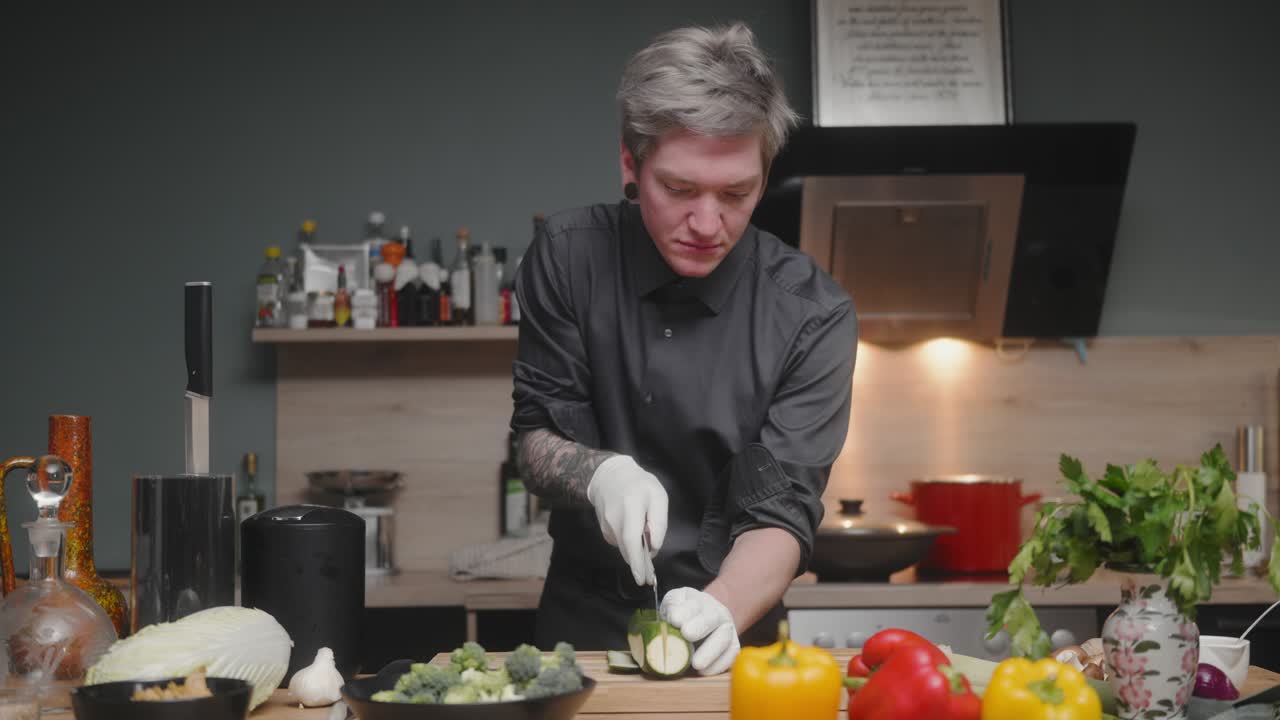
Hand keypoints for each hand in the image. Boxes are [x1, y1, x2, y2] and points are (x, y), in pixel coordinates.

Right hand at [586, 455, 667, 586]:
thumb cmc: (639, 484)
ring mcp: (606, 525)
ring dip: (634, 557)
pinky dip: (628, 546)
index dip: (637, 561)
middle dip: (638, 566)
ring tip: (646, 566)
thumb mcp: (657, 495)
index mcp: (631, 507)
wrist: (608, 476)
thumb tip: (654, 546)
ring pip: (623, 548)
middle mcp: (615, 519)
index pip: (631, 540)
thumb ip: (658, 521)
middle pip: (627, 549)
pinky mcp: (603, 529)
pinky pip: (618, 542)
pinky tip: (635, 542)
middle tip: (649, 579)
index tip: (641, 578)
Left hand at [661, 587, 739, 675]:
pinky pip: (731, 656)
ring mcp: (728, 630)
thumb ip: (672, 607)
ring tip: (696, 664)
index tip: (675, 620)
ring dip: (710, 652)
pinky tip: (704, 671)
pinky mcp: (733, 647)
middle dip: (700, 626)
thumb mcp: (674, 603)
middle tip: (687, 634)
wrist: (704, 619)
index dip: (684, 612)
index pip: (693, 604)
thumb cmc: (684, 613)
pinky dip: (719, 665)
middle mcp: (718, 613)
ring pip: (725, 639)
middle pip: (713, 618)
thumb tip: (673, 619)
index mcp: (700, 601)